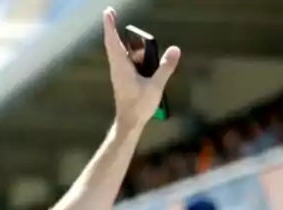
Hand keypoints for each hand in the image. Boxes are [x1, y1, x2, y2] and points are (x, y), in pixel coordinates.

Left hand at [101, 6, 179, 131]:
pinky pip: (127, 60)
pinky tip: (142, 55)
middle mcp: (118, 68)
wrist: (129, 123)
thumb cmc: (139, 106)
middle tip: (111, 13)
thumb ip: (165, 67)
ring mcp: (120, 73)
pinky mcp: (124, 78)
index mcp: (121, 67)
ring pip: (122, 52)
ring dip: (127, 43)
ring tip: (133, 40)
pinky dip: (133, 53)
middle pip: (115, 43)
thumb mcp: (155, 86)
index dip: (110, 26)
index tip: (108, 12)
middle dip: (113, 28)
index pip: (113, 42)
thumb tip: (175, 50)